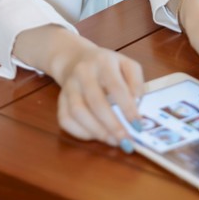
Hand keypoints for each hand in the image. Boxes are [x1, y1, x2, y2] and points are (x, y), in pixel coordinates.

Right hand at [12, 25, 143, 149]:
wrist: (75, 58)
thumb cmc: (106, 66)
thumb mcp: (126, 64)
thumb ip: (136, 82)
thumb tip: (138, 104)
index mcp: (103, 62)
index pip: (116, 87)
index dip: (128, 109)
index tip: (138, 126)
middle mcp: (83, 72)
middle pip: (95, 102)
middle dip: (112, 125)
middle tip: (126, 140)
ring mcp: (68, 86)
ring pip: (78, 112)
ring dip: (97, 131)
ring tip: (113, 141)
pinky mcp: (60, 99)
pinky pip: (65, 119)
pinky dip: (80, 132)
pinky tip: (96, 136)